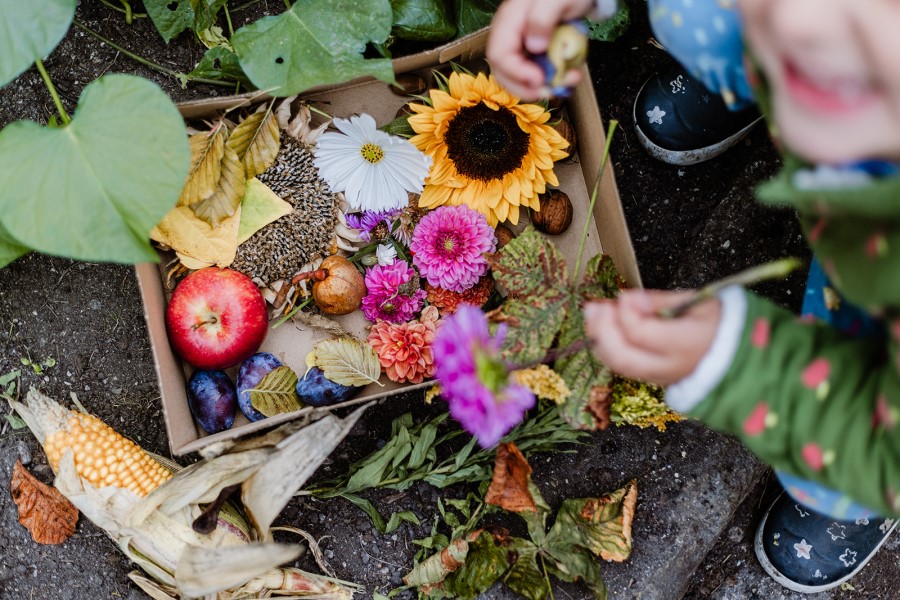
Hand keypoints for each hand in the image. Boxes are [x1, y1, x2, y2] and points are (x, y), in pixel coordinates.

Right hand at [486, 0, 594, 99]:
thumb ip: (542, 19)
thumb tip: (534, 47)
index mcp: (509, 21)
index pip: (499, 55)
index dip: (516, 73)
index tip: (539, 79)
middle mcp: (510, 36)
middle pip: (504, 72)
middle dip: (526, 88)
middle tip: (549, 91)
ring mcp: (521, 46)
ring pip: (519, 78)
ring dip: (543, 87)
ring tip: (568, 81)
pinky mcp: (533, 54)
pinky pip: (536, 74)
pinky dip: (552, 80)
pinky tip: (570, 74)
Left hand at [583, 289, 720, 385]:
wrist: (741, 355)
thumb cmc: (721, 323)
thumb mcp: (697, 302)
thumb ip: (659, 301)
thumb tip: (627, 299)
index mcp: (687, 344)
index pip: (642, 333)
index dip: (625, 312)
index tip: (623, 295)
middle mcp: (671, 366)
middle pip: (623, 356)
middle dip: (602, 330)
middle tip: (595, 306)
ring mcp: (662, 378)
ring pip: (620, 366)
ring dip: (600, 339)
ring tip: (593, 314)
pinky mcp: (655, 380)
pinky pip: (625, 368)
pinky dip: (610, 348)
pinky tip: (604, 328)